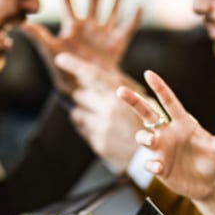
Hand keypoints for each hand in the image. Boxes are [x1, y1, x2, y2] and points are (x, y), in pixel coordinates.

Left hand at [21, 0, 142, 95]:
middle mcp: (88, 27)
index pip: (67, 2)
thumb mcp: (50, 52)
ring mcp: (103, 34)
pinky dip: (133, 19)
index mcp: (72, 26)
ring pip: (112, 9)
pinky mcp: (116, 45)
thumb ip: (38, 36)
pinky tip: (139, 6)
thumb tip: (21, 24)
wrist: (81, 89)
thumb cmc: (62, 71)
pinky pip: (127, 29)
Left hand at [54, 53, 143, 170]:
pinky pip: (82, 129)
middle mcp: (109, 111)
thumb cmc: (148, 123)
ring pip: (77, 113)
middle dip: (83, 95)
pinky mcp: (98, 142)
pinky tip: (104, 130)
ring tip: (101, 117)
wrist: (153, 156)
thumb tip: (94, 76)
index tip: (61, 59)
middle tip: (96, 100)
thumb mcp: (141, 99)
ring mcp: (101, 128)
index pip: (93, 76)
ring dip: (83, 112)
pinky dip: (89, 126)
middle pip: (80, 95)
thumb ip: (119, 87)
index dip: (76, 66)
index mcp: (121, 96)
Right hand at [118, 70, 214, 200]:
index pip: (169, 102)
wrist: (209, 186)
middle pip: (147, 113)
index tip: (149, 73)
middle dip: (133, 101)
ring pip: (143, 137)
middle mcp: (168, 133)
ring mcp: (162, 150)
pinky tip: (159, 168)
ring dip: (144, 137)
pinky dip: (151, 164)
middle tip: (119, 90)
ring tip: (151, 141)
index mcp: (183, 124)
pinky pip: (149, 162)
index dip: (160, 87)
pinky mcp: (159, 167)